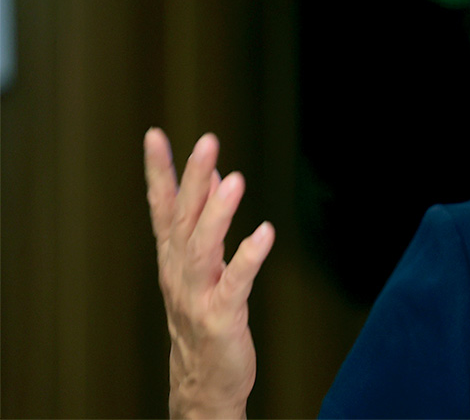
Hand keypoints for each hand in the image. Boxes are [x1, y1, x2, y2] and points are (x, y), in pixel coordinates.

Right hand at [145, 129, 274, 418]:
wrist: (202, 382)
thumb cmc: (203, 319)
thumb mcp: (198, 269)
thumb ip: (202, 225)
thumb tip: (213, 178)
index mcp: (173, 259)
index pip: (163, 207)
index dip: (159, 172)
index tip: (155, 136)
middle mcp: (179, 273)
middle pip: (184, 219)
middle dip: (194, 179)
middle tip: (207, 142)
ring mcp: (197, 295)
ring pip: (202, 248)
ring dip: (217, 213)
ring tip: (234, 180)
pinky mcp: (221, 317)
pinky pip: (235, 283)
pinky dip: (248, 257)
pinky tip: (264, 233)